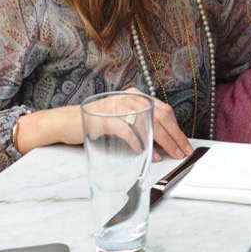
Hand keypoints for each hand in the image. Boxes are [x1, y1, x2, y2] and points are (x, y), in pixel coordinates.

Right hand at [13, 90, 192, 160]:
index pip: (164, 111)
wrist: (66, 122)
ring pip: (147, 123)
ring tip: (167, 155)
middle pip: (160, 116)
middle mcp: (129, 98)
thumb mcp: (123, 118)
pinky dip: (137, 142)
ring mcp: (117, 106)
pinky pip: (127, 129)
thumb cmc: (96, 122)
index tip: (184, 144)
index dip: (177, 129)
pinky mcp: (106, 118)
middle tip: (181, 152)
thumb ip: (141, 123)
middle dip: (174, 136)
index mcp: (136, 96)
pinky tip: (144, 151)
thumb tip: (163, 142)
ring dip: (160, 141)